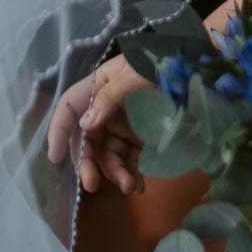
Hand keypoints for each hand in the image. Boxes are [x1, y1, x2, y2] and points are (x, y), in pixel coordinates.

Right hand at [45, 56, 151, 195]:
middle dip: (87, 163)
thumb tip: (86, 124)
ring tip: (130, 187)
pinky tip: (139, 186)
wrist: (197, 71)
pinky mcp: (142, 141)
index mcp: (99, 87)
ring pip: (108, 156)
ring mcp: (123, 127)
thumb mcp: (135, 74)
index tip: (55, 157)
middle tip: (92, 184)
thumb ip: (110, 97)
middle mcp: (106, 110)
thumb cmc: (162, 64)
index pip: (70, 108)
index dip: (59, 131)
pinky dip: (132, 175)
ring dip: (115, 174)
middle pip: (87, 140)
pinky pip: (130, 162)